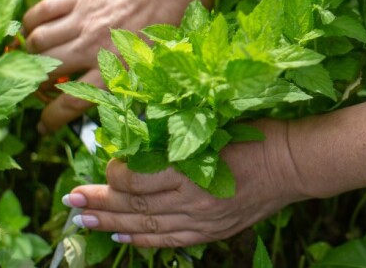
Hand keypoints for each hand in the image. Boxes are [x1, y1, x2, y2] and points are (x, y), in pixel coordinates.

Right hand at [24, 0, 208, 132]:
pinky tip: (31, 29)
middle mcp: (93, 49)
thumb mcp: (153, 67)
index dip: (51, 119)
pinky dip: (29, 22)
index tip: (43, 125)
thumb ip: (126, 84)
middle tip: (38, 85)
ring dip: (29, 53)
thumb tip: (103, 104)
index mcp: (114, 71)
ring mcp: (83, 21)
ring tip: (33, 57)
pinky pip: (41, 11)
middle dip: (36, 84)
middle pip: (46, 72)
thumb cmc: (167, 29)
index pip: (70, 103)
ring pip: (37, 43)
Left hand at [62, 120, 306, 247]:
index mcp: (193, 168)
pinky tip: (122, 237)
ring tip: (84, 221)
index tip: (105, 165)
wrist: (294, 163)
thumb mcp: (215, 124)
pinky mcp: (213, 232)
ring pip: (147, 227)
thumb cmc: (257, 133)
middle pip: (134, 205)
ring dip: (112, 224)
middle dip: (99, 202)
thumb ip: (177, 136)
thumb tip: (138, 142)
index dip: (114, 174)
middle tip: (71, 199)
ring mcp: (204, 220)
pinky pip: (170, 241)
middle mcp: (194, 200)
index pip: (137, 179)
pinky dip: (143, 240)